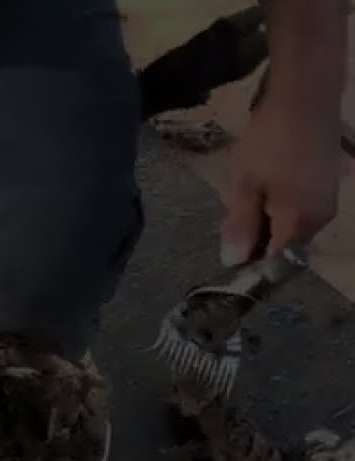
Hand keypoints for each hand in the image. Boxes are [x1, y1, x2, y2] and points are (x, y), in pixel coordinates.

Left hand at [220, 88, 339, 265]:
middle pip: (285, 247)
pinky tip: (265, 184)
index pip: (275, 263)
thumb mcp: (243, 185)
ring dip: (268, 221)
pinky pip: (301, 210)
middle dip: (258, 240)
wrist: (306, 98)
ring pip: (292, 227)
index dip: (251, 263)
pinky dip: (280, 207)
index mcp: (299, 223)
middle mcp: (321, 220)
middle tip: (233, 215)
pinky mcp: (329, 186)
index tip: (230, 252)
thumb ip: (239, 226)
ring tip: (249, 194)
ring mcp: (329, 202)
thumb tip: (233, 261)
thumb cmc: (269, 142)